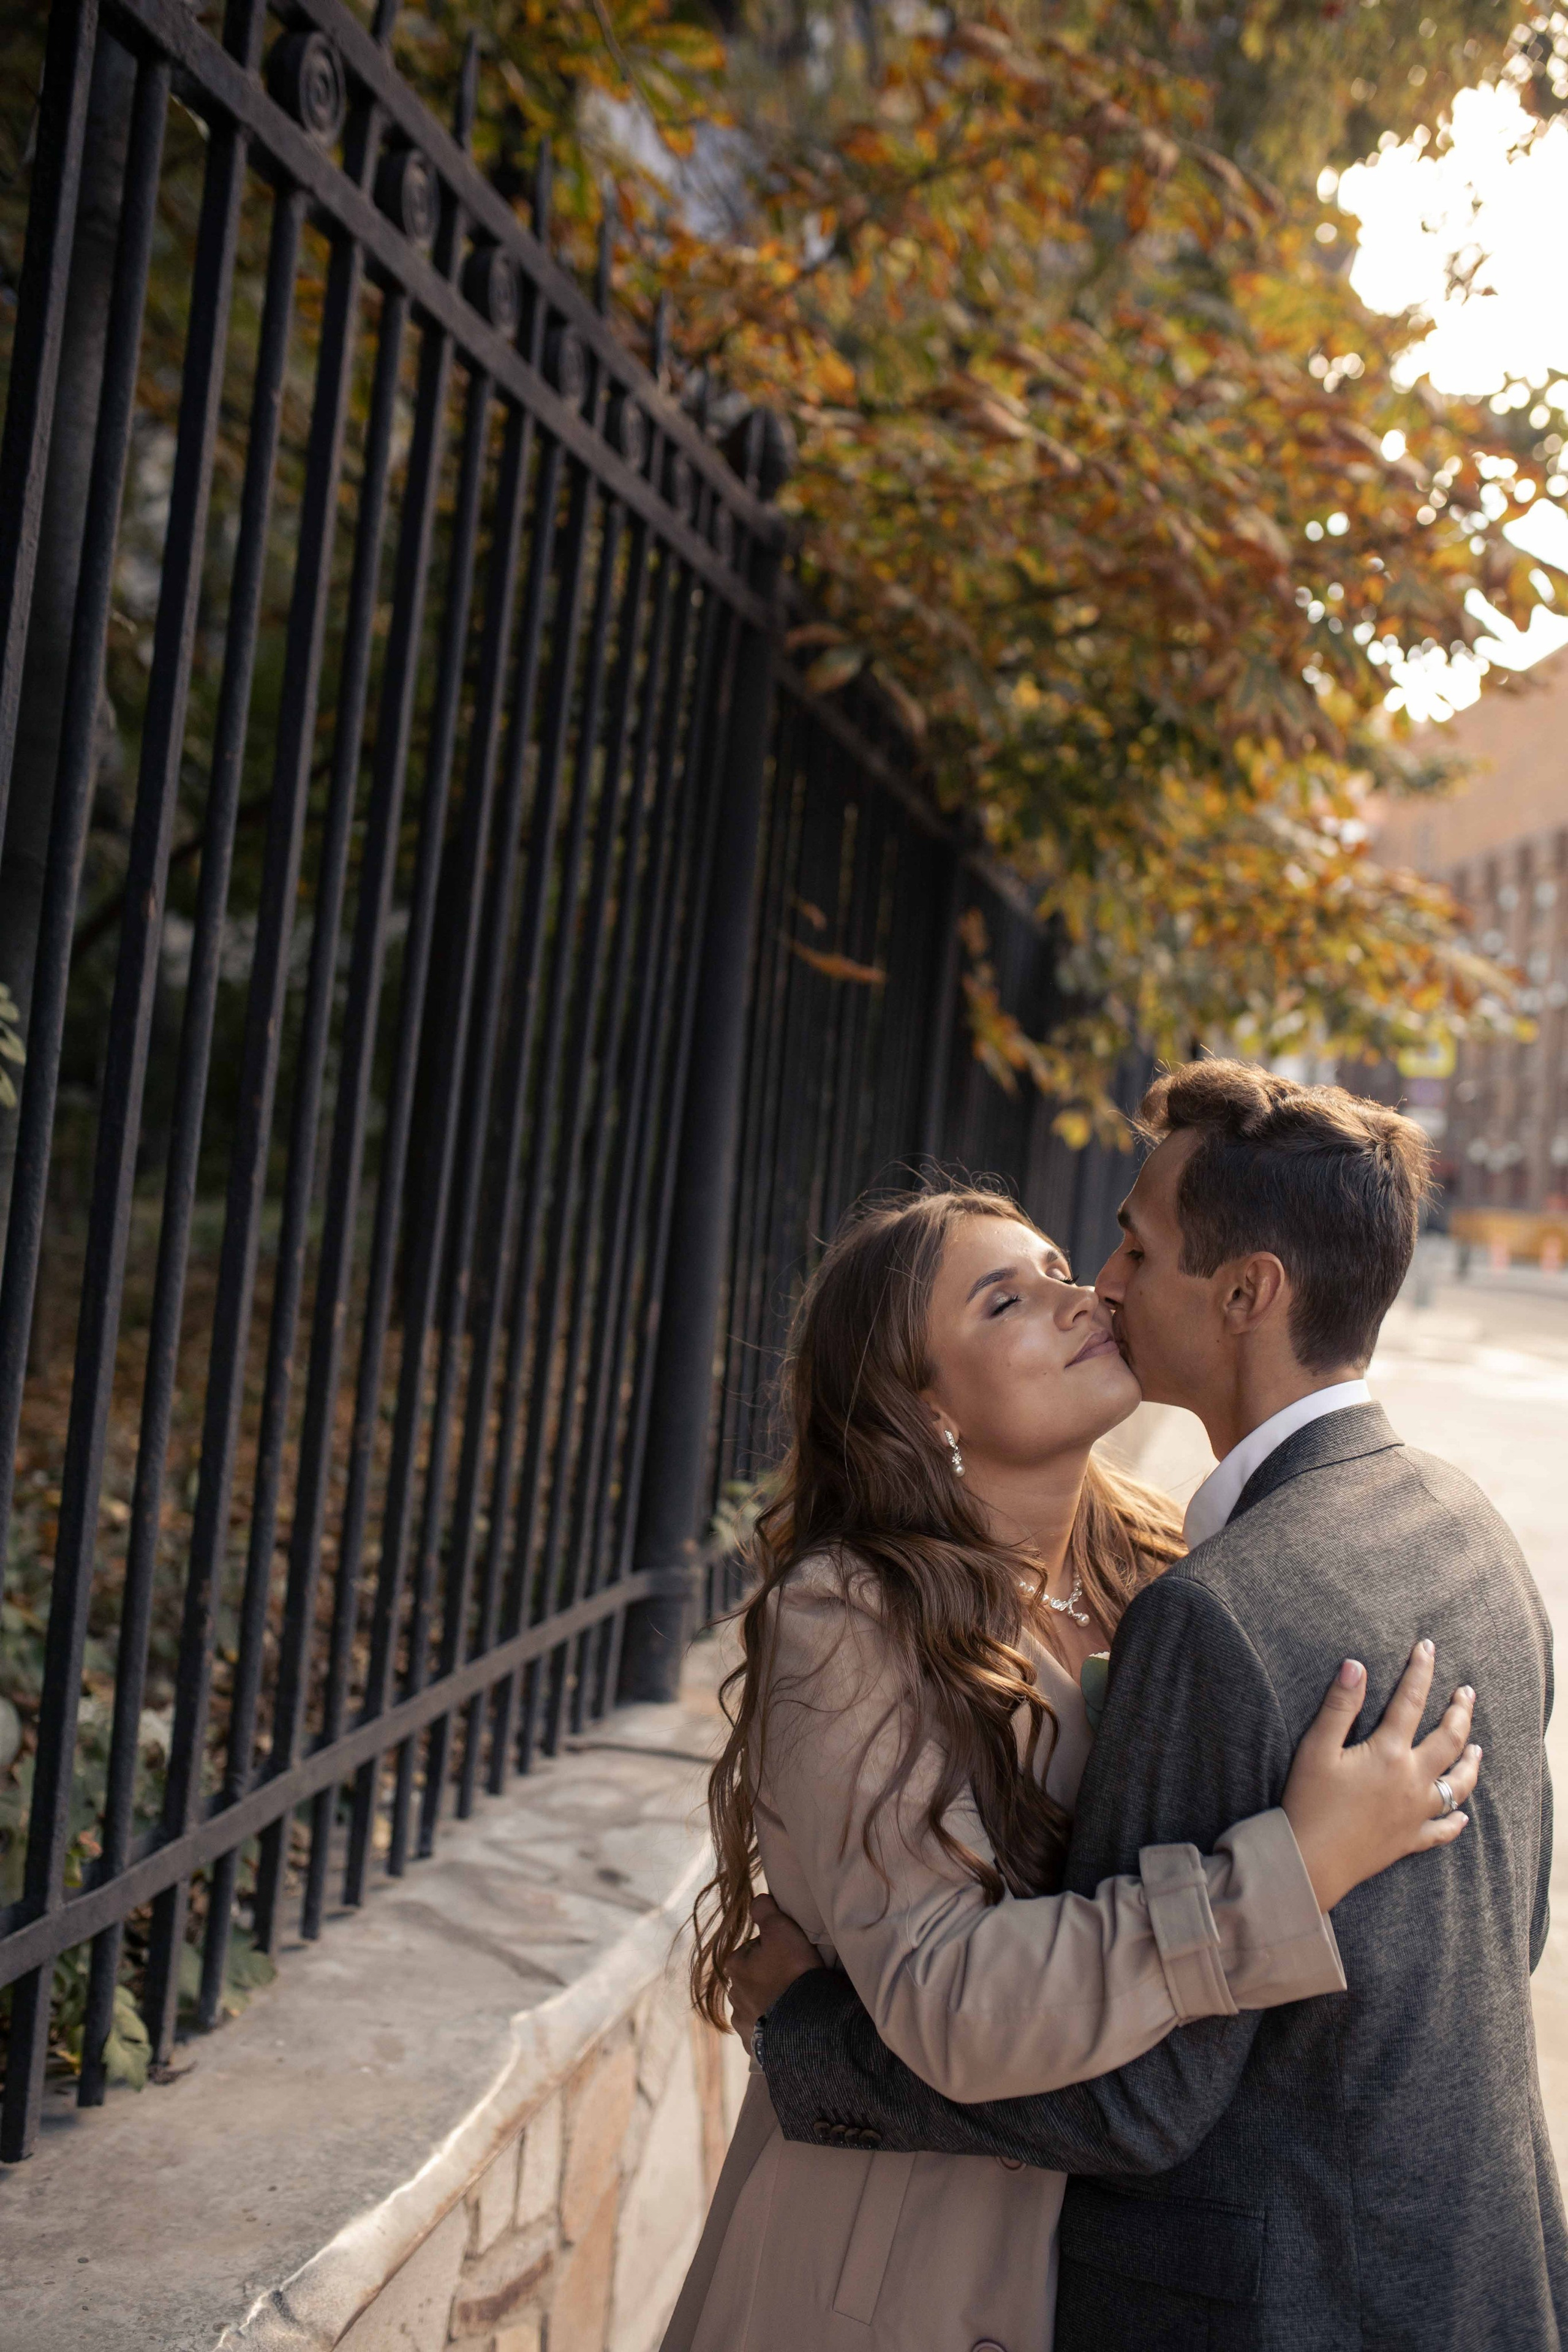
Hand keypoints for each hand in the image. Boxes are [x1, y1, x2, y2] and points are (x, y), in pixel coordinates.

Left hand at [723, 1894, 821, 2044]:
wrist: (805, 2024)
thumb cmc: (791, 1971)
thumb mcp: (781, 1929)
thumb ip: (765, 1909)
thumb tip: (756, 1899)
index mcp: (734, 1965)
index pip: (753, 1948)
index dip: (774, 1948)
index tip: (791, 1954)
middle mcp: (732, 1994)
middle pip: (754, 1976)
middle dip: (769, 1976)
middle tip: (794, 1978)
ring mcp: (742, 2022)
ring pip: (757, 2004)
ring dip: (771, 2002)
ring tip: (794, 2002)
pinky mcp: (754, 2045)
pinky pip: (763, 2030)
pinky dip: (774, 2026)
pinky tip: (788, 2023)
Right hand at [1282, 1639, 1481, 1912]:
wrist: (1311, 1860)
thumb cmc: (1309, 1801)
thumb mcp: (1316, 1748)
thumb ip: (1340, 1706)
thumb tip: (1355, 1665)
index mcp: (1388, 1753)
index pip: (1410, 1701)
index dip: (1420, 1671)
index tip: (1427, 1646)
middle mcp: (1411, 1781)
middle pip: (1448, 1740)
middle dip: (1460, 1712)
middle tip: (1466, 1692)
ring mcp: (1415, 1813)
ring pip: (1456, 1785)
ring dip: (1469, 1763)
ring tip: (1476, 1748)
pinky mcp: (1410, 1840)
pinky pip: (1442, 1830)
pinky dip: (1455, 1821)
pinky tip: (1462, 1816)